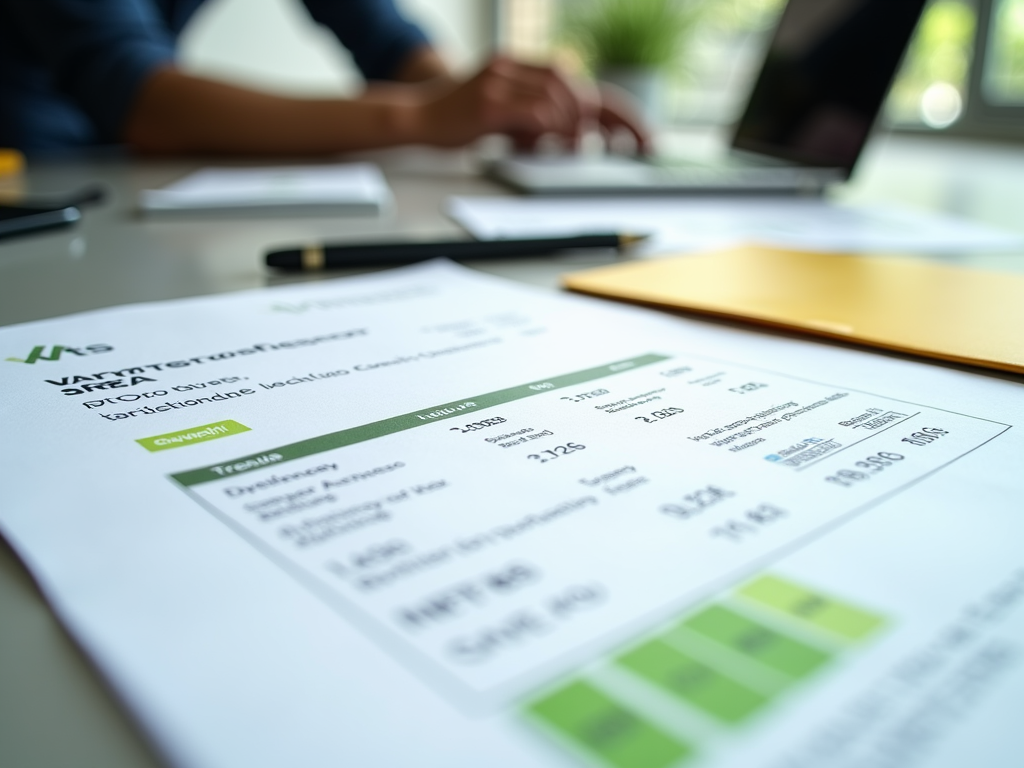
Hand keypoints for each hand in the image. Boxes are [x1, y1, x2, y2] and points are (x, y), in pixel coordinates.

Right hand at [413, 56, 649, 152]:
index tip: (632, 129)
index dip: (604, 102)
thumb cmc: (456, 120)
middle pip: (569, 80)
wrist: (415, 118)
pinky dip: (553, 127)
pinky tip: (558, 141)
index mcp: (516, 65)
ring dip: (574, 120)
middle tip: (619, 139)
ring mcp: (499, 82)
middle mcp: (510, 66)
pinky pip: (534, 110)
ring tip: (579, 142)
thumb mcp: (501, 113)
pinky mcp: (488, 104)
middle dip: (600, 111)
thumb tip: (569, 135)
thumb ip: (532, 116)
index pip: (570, 76)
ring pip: (555, 93)